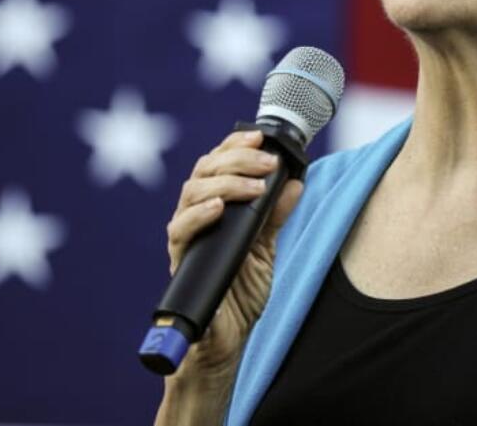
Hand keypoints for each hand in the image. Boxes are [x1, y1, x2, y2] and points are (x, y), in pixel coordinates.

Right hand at [165, 129, 303, 377]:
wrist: (226, 339)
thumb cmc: (241, 293)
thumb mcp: (266, 248)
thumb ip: (276, 216)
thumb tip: (296, 182)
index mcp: (214, 208)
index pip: (218, 164)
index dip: (235, 145)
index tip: (261, 136)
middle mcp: (195, 217)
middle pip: (204, 171)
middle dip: (236, 159)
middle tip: (267, 162)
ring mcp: (186, 237)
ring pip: (190, 193)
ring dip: (225, 184)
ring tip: (254, 187)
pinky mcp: (180, 260)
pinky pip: (180, 231)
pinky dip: (198, 216)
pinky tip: (218, 209)